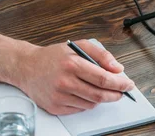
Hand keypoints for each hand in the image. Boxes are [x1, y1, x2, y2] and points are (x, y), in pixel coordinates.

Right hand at [15, 39, 134, 114]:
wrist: (26, 67)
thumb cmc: (54, 56)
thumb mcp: (78, 46)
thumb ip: (101, 55)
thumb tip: (118, 69)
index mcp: (72, 64)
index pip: (103, 79)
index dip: (120, 84)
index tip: (128, 84)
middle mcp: (65, 82)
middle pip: (99, 94)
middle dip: (115, 94)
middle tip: (122, 92)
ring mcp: (59, 97)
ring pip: (91, 103)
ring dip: (100, 97)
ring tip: (100, 89)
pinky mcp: (55, 107)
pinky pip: (79, 109)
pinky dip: (87, 102)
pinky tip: (83, 92)